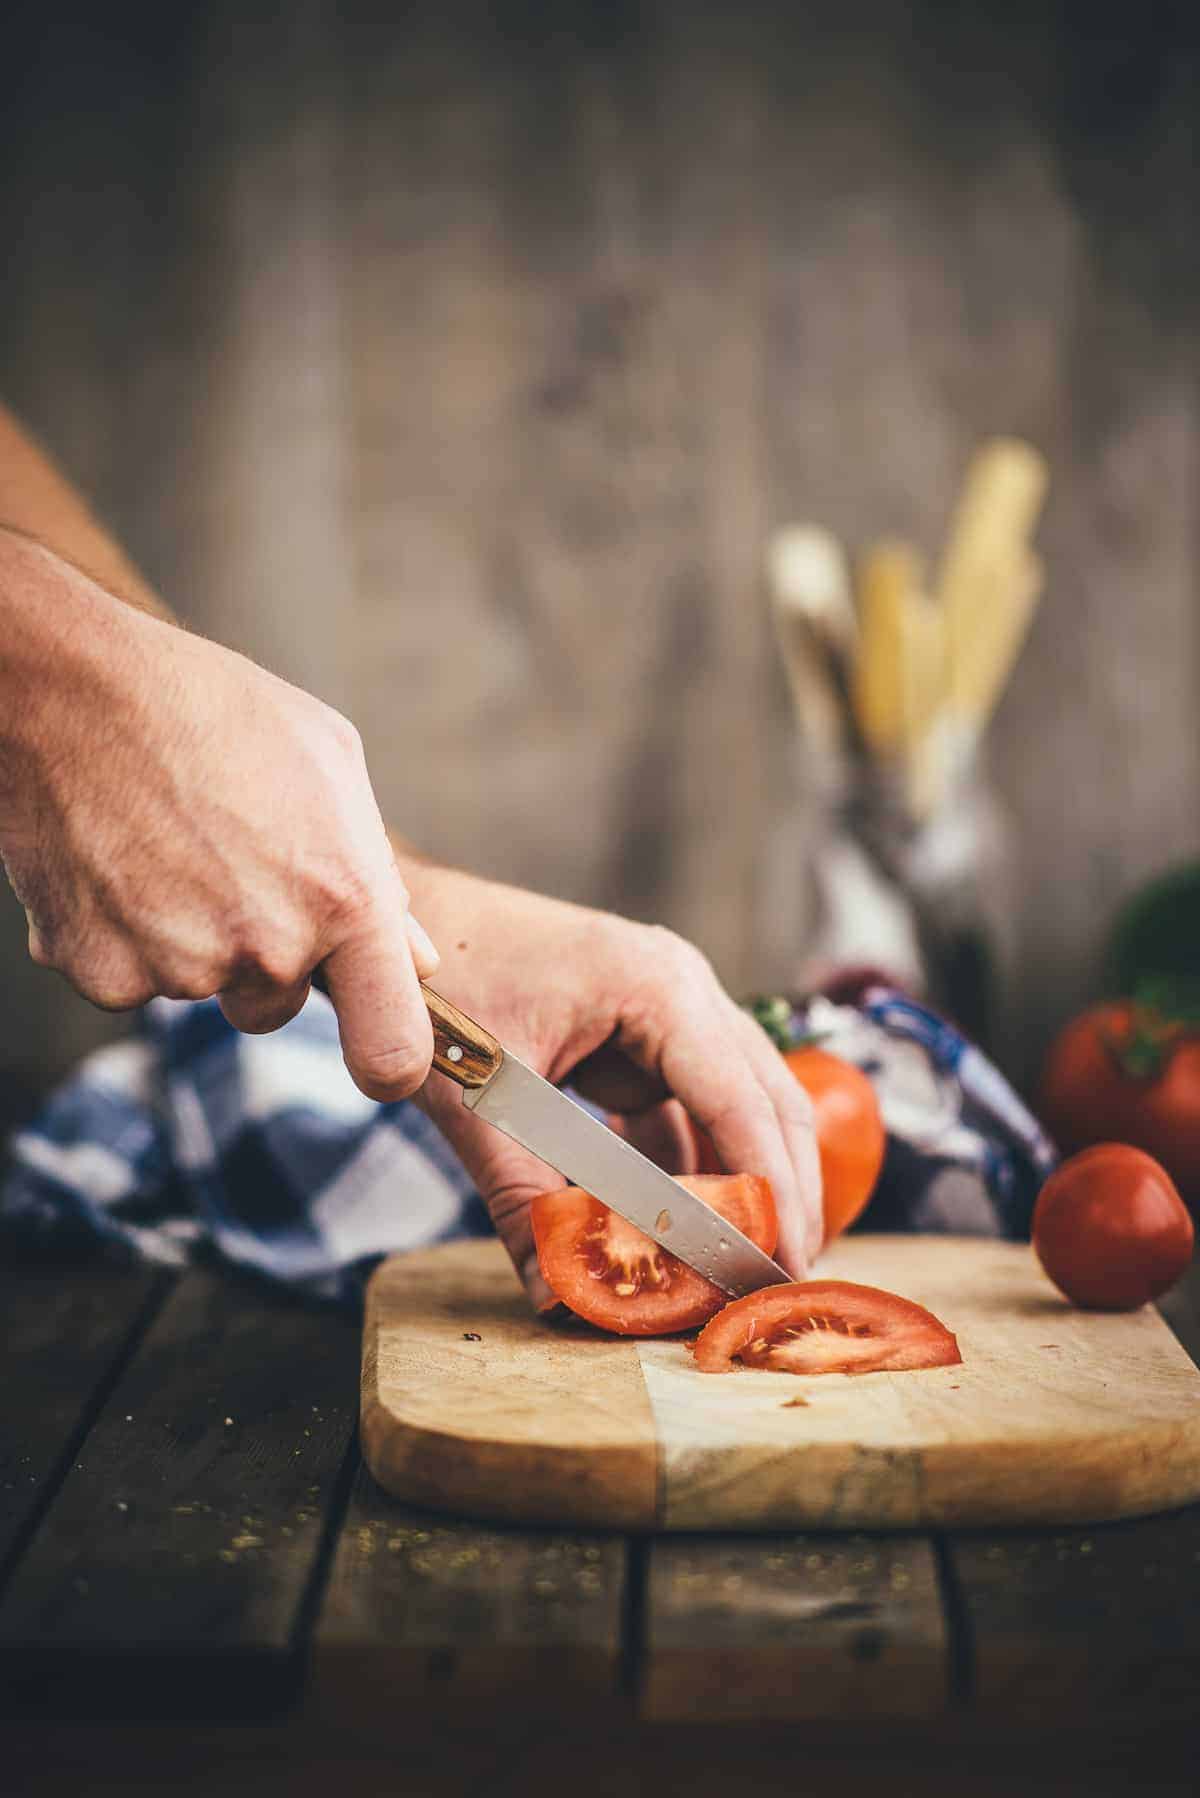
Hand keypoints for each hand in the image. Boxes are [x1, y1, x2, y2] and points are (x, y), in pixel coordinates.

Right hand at [0, 533, 437, 1097]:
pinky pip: (129, 978)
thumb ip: (376, 873)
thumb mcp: (331, 764)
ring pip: (199, 985)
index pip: (392, 1054)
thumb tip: (416, 959)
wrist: (73, 690)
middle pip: (276, 1006)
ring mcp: (178, 969)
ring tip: (168, 844)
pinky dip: (121, 935)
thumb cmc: (213, 710)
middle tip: (228, 863)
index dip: (390, 1065)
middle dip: (262, 954)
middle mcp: (266, 951)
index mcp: (343, 901)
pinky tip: (117, 860)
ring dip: (187, 936)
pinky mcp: (99, 975)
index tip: (378, 1056)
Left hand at [403, 863, 822, 1303]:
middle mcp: (683, 989)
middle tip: (784, 1278)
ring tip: (747, 1262)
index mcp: (658, 988)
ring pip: (739, 1103)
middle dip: (782, 1189)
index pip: (742, 1102)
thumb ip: (521, 1197)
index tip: (781, 1265)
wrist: (399, 927)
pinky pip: (690, 1106)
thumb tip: (555, 1293)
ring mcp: (669, 1007)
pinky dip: (694, 1163)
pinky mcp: (644, 1032)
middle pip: (767, 1099)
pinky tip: (684, 1227)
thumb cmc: (443, 985)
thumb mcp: (480, 1096)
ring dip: (745, 1178)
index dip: (770, 1189)